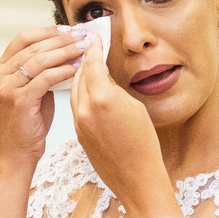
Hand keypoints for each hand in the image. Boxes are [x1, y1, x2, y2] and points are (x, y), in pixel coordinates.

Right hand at [0, 26, 84, 166]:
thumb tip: (66, 50)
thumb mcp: (32, 91)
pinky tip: (77, 68)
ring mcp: (6, 87)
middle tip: (82, 35)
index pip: (23, 39)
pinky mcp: (18, 100)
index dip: (47, 31)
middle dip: (61, 39)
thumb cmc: (28, 124)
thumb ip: (41, 71)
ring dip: (65, 52)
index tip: (68, 29)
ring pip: (39, 60)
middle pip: (33, 47)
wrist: (17, 154)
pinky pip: (45, 78)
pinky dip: (63, 71)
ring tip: (83, 48)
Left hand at [70, 38, 170, 215]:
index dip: (92, 49)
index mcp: (102, 98)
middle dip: (83, 60)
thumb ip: (114, 89)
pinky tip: (87, 91)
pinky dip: (79, 94)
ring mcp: (80, 122)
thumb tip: (104, 78)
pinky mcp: (78, 133)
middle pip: (79, 75)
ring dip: (79, 77)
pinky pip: (75, 106)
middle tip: (87, 47)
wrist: (136, 179)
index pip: (91, 64)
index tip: (94, 38)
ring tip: (86, 66)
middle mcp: (86, 109)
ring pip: (74, 91)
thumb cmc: (144, 144)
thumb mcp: (134, 107)